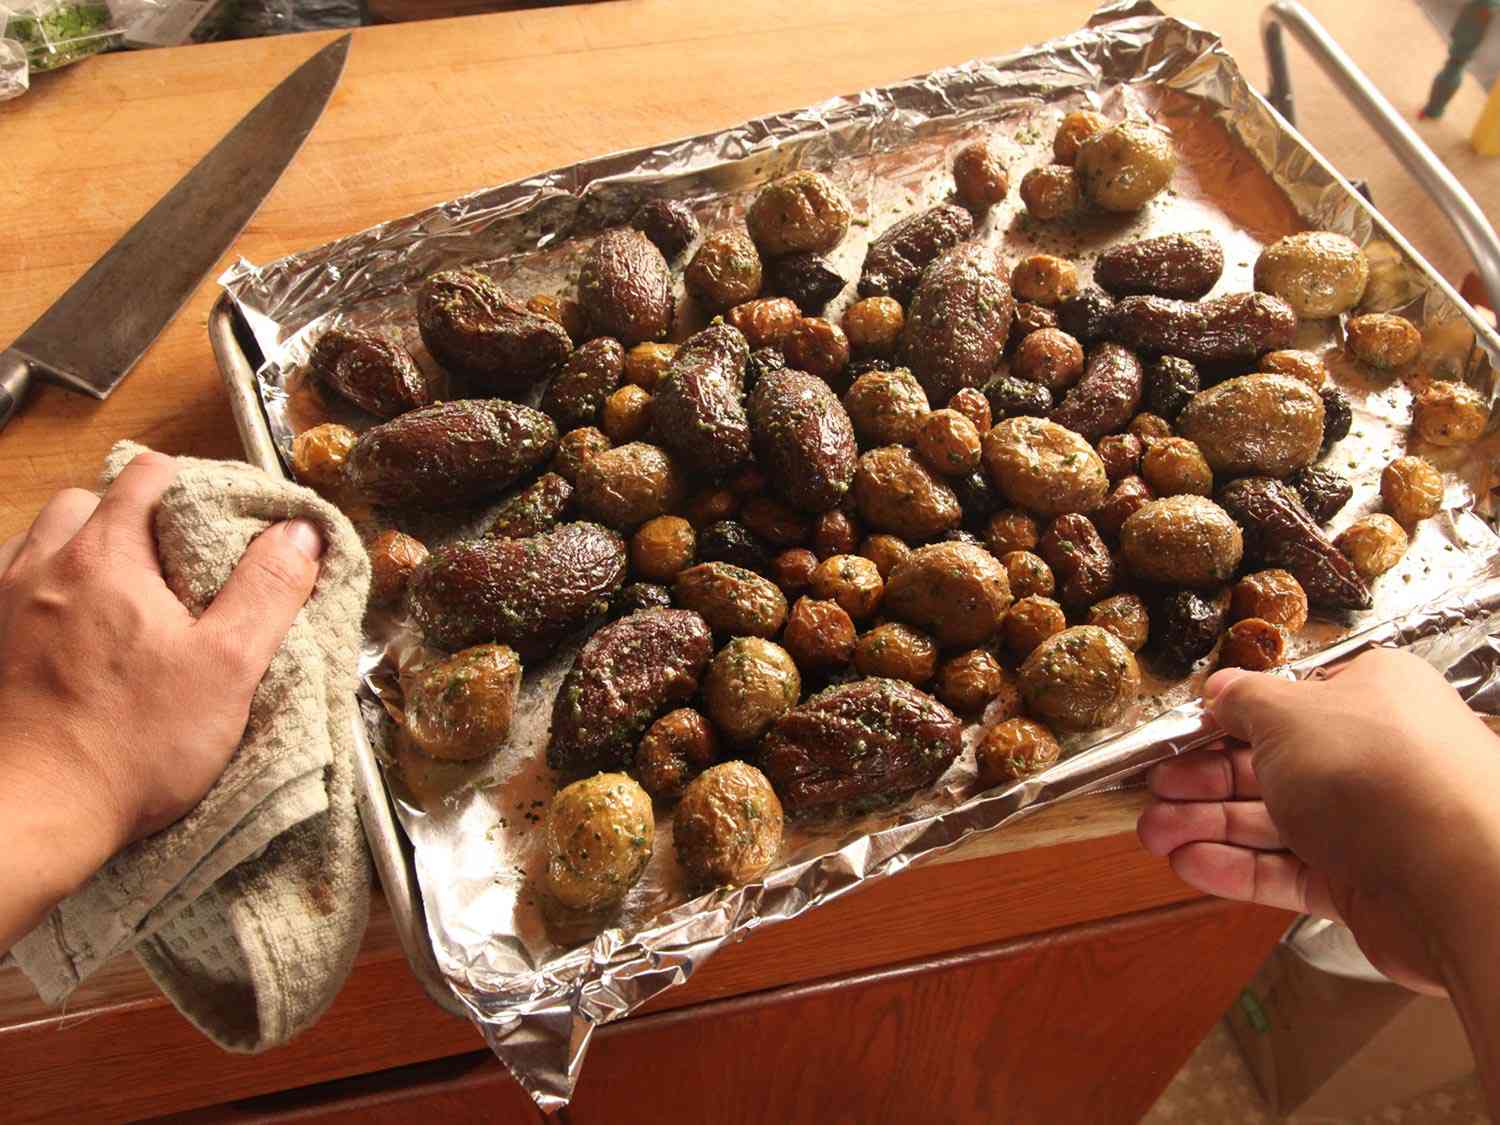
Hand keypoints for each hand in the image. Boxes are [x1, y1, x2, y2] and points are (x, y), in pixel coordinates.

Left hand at [0, 453, 322, 948]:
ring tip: (128, 593)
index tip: (222, 523)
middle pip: (88, 502)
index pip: (146, 476)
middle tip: (176, 563)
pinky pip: (15, 586)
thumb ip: (268, 589)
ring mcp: (7, 605)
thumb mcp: (228, 665)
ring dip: (85, 549)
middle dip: (133, 516)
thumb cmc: (133, 744)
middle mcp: (45, 566)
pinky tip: (78, 628)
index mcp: (106, 556)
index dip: (191, 486)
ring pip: (45, 540)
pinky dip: (49, 588)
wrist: (35, 814)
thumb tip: (299, 532)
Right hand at [1137, 648, 1499, 994]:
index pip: (1286, 705)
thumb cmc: (1384, 772)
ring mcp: (1370, 825)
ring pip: (1274, 822)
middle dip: (1203, 781)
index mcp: (1370, 697)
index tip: (1180, 737)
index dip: (1227, 721)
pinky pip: (1289, 872)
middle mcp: (1374, 758)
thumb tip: (1221, 689)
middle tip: (1155, 790)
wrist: (1459, 876)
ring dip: (1208, 827)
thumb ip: (1244, 701)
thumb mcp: (1288, 712)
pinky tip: (1191, 864)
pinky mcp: (1365, 886)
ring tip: (1154, 834)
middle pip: (1270, 767)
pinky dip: (1237, 868)